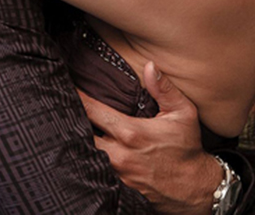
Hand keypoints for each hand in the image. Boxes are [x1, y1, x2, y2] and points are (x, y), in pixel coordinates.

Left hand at [80, 62, 222, 214]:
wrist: (192, 187)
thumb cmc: (186, 147)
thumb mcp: (182, 113)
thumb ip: (164, 89)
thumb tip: (149, 65)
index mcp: (130, 132)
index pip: (92, 111)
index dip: (77, 97)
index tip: (65, 87)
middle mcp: (118, 154)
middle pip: (80, 134)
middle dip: (71, 121)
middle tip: (62, 109)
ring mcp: (115, 174)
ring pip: (84, 155)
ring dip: (78, 142)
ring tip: (68, 128)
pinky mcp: (115, 188)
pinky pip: (93, 172)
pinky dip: (88, 160)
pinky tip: (82, 152)